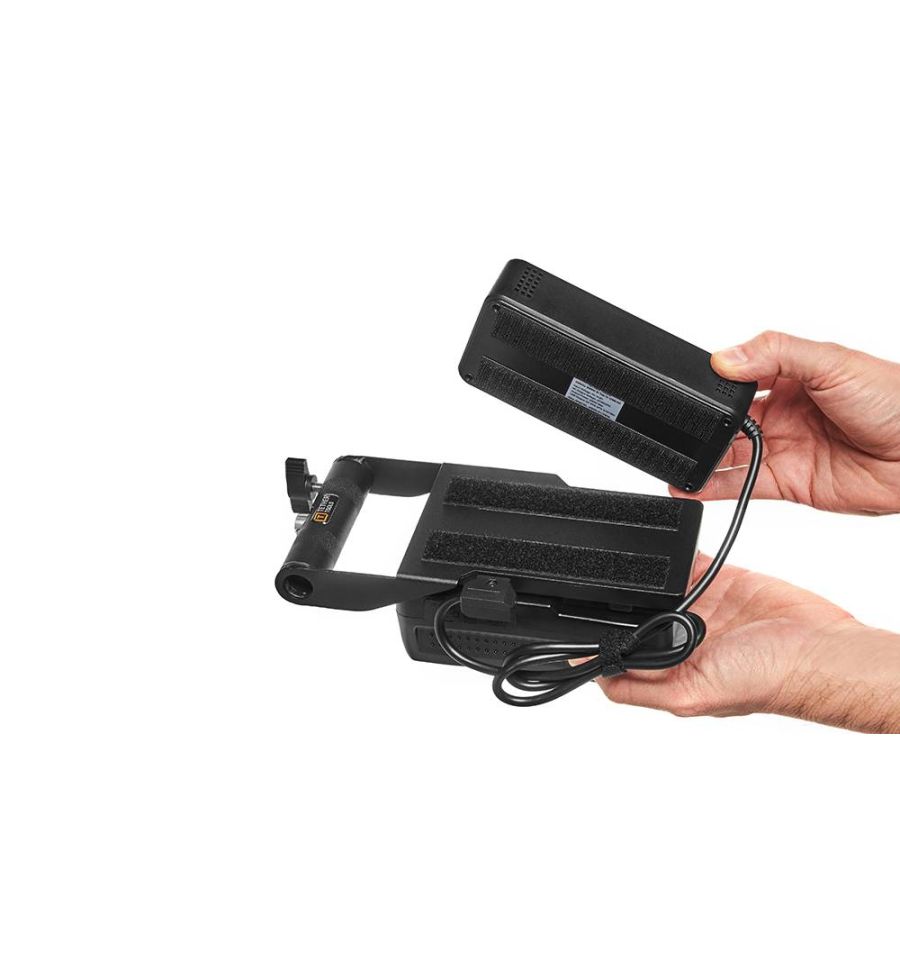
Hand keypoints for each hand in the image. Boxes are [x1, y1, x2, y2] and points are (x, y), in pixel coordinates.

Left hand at [598, 554, 899, 732]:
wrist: (820, 646)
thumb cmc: (768, 681)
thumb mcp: (692, 694)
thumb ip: (642, 686)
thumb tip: (596, 676)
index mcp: (673, 671)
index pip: (621, 655)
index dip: (596, 641)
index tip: (572, 623)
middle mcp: (683, 640)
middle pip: (636, 613)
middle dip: (621, 600)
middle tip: (600, 583)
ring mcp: (701, 607)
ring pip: (657, 584)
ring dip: (646, 575)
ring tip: (629, 564)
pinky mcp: (719, 580)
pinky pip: (685, 561)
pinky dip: (673, 553)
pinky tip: (661, 548)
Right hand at [674, 331, 899, 513]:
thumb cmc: (894, 399)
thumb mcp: (832, 361)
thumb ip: (775, 354)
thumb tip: (725, 357)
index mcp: (791, 376)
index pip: (738, 378)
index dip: (715, 385)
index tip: (691, 389)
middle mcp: (783, 412)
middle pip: (727, 421)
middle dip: (701, 426)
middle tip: (678, 429)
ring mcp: (783, 448)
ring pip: (728, 455)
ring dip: (699, 459)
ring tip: (672, 461)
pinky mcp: (787, 483)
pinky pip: (741, 486)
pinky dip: (713, 488)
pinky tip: (691, 485)